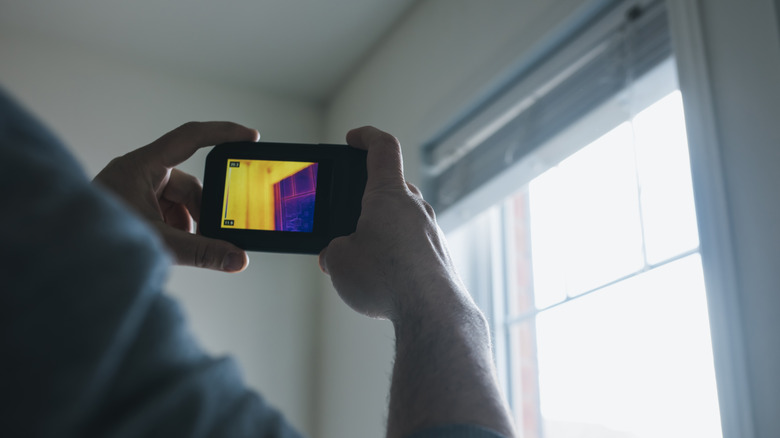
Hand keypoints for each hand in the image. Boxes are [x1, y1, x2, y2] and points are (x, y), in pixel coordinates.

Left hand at [94, 122, 258, 271]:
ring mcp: (135, 190)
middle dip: (203, 212)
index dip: (224, 133)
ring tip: (183, 249)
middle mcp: (138, 173)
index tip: (251, 137)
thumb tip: (238, 258)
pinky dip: (176, 231)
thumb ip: (203, 252)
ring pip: (179, 202)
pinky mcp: (133, 207)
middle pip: (189, 184)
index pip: (191, 138)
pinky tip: (172, 249)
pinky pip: (167, 213)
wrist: (62, 256)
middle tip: (215, 234)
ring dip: (188, 226)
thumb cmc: (97, 240)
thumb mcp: (159, 244)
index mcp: (141, 166)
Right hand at [318, 126, 469, 320]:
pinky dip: (394, 249)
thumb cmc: (386, 280)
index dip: (365, 136)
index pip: (382, 148)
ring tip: (359, 256)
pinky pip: (411, 241)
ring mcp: (430, 230)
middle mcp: (414, 206)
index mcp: (388, 194)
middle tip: (345, 217)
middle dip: (365, 197)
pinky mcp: (437, 254)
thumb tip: (339, 254)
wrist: (431, 313)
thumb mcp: (339, 262)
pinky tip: (381, 276)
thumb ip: (333, 249)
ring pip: (401, 217)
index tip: (352, 139)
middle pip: (390, 186)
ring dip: (380, 228)